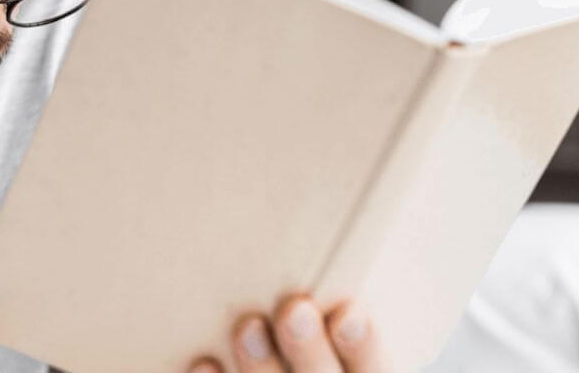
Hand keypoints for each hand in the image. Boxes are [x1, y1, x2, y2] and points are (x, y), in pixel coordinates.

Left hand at [187, 296, 389, 372]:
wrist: (287, 359)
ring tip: (248, 327)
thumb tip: (323, 221)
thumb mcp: (334, 315)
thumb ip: (331, 294)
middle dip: (309, 350)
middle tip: (294, 310)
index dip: (363, 345)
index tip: (348, 313)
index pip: (374, 367)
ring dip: (261, 366)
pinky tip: (204, 362)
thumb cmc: (310, 331)